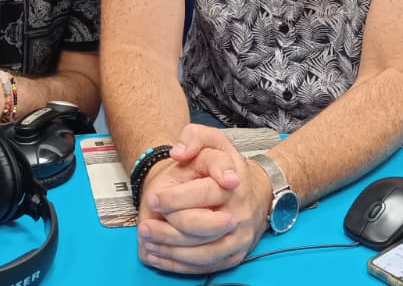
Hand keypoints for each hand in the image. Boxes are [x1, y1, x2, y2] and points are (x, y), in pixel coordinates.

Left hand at [137, 125, 270, 273]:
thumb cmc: (226, 167)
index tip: (153, 199)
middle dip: (167, 228)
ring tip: (148, 241)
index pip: (203, 193)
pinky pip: (207, 266)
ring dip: (170, 250)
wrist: (258, 191)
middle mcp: (240, 211)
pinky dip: (180, 265)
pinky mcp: (236, 255)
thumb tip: (179, 152)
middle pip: (199, 226)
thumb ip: (193, 136)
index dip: (174, 198)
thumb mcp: (213, 141)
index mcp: (234, 182)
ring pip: (202, 252)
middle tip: (144, 227)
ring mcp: (240, 236)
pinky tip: (160, 257)